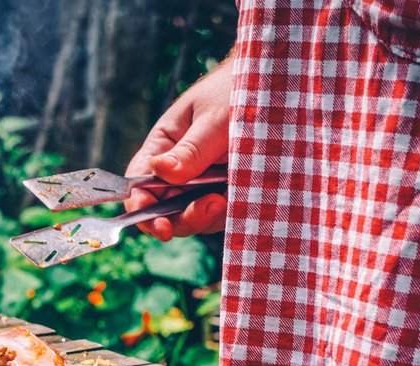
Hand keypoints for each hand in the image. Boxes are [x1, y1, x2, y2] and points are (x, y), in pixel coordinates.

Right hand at [124, 51, 233, 240]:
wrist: (279, 88)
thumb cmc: (239, 91)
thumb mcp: (214, 119)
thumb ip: (190, 150)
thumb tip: (158, 171)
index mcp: (164, 146)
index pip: (140, 183)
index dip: (142, 208)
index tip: (160, 224)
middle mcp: (178, 170)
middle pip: (164, 209)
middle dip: (180, 218)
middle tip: (208, 208)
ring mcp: (202, 184)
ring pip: (191, 217)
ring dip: (205, 217)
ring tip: (224, 198)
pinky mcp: (227, 192)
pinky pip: (220, 216)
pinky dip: (226, 214)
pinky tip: (239, 196)